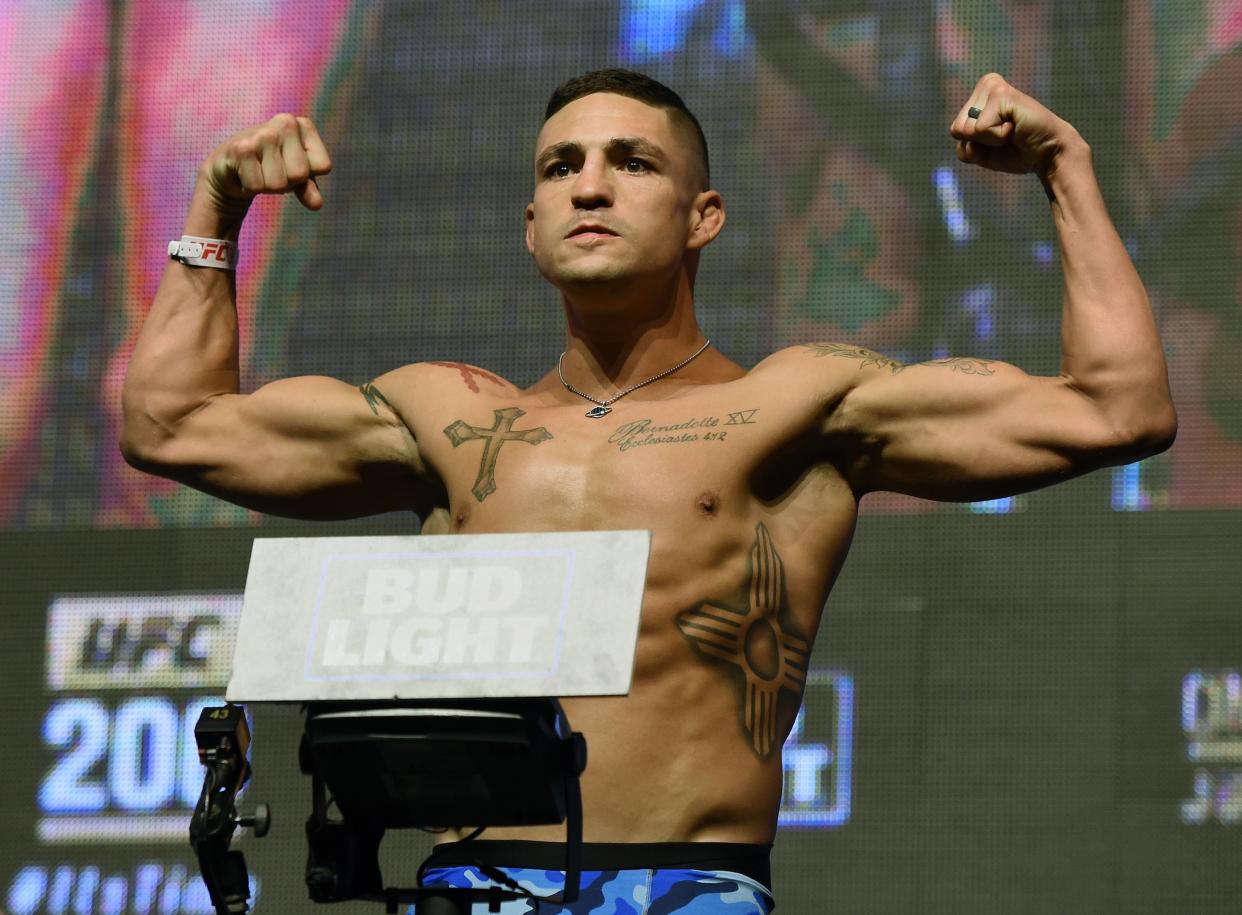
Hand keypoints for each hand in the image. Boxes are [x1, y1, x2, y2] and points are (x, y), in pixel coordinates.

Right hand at [197, 114, 331, 221]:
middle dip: (286, 182)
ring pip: (278, 183)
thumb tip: (316, 204)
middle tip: (271, 170)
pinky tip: (243, 173)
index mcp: (302, 125)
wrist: (229, 168)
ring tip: (258, 171)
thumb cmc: (270, 168)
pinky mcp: (240, 148)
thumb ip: (309, 188)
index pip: (323, 166)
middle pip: (300, 174)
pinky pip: (257, 186)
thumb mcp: (296, 178)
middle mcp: (285, 122)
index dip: (307, 176)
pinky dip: (250, 187)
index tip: (290, 166)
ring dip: (266, 186)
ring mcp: (262, 134)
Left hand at [950, 73, 1079, 177]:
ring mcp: (993, 87)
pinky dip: (997, 137)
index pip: (955, 131)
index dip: (975, 145)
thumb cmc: (1015, 152)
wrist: (1046, 154)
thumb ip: (962, 143)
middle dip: (979, 143)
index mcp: (977, 96)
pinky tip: (1014, 127)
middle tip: (1005, 135)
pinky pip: (980, 129)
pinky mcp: (1001, 93)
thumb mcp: (980, 153)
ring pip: (966, 129)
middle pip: (957, 129)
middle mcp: (985, 85)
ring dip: (989, 139)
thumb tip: (960, 128)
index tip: (999, 138)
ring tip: (1011, 130)